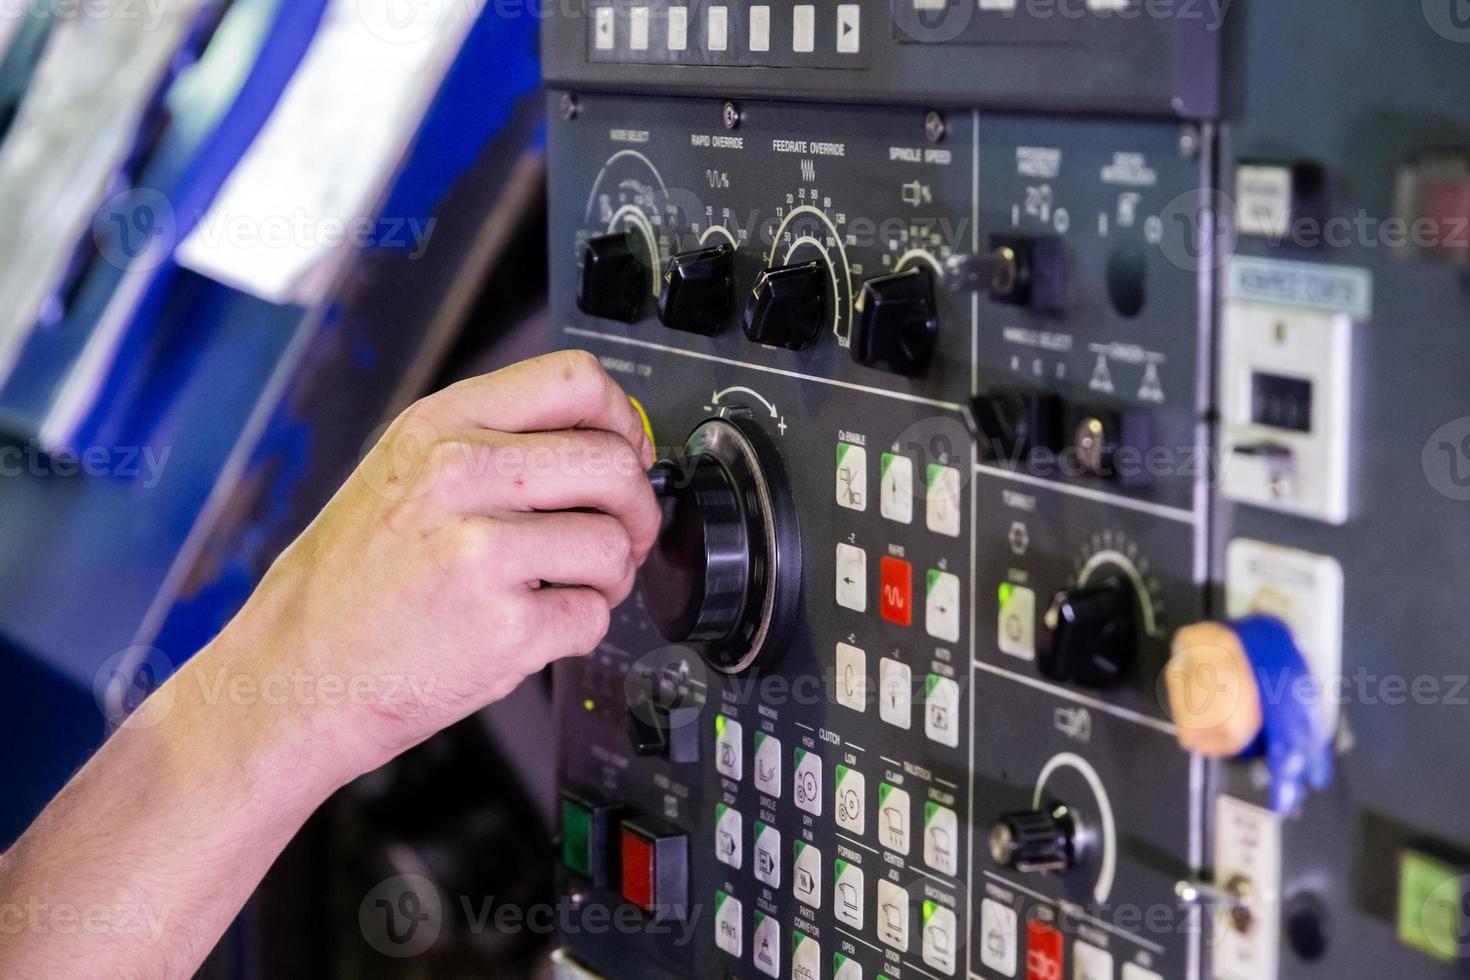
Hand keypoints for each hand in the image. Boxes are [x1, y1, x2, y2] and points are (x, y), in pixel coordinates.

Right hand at [211, 349, 659, 783]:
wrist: (292, 677)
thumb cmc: (347, 585)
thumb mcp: (399, 474)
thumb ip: (491, 443)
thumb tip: (598, 435)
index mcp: (440, 428)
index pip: (575, 381)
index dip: (621, 420)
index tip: (626, 452)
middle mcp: (461, 477)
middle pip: (613, 464)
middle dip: (635, 508)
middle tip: (621, 534)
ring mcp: (483, 553)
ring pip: (614, 545)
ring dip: (609, 576)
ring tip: (566, 588)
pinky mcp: (505, 629)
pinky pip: (594, 617)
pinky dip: (578, 629)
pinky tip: (533, 627)